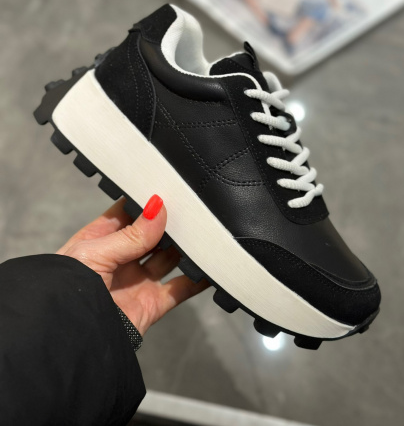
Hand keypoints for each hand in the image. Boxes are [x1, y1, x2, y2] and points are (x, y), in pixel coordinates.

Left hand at [56, 195, 208, 334]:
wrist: (70, 339)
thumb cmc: (67, 291)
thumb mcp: (94, 254)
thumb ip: (130, 235)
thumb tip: (157, 208)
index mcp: (99, 240)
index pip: (127, 214)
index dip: (146, 203)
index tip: (168, 190)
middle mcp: (120, 259)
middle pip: (152, 234)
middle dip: (169, 223)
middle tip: (191, 209)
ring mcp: (137, 281)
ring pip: (169, 258)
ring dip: (185, 248)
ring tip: (204, 232)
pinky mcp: (152, 304)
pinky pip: (181, 289)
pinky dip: (198, 279)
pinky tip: (211, 267)